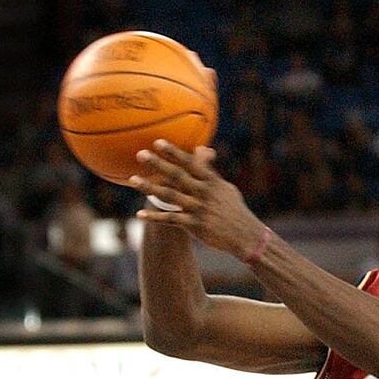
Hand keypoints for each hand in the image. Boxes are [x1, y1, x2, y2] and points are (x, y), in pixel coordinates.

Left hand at [128, 140, 265, 257]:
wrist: (246, 235)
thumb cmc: (235, 210)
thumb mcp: (226, 188)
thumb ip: (210, 170)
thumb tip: (202, 150)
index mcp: (212, 182)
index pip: (191, 163)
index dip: (174, 153)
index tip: (158, 142)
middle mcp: (204, 193)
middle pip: (177, 176)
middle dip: (158, 164)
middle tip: (140, 154)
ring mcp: (199, 209)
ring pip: (170, 196)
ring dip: (150, 188)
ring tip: (132, 180)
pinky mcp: (195, 225)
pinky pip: (171, 219)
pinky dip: (155, 217)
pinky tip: (140, 215)